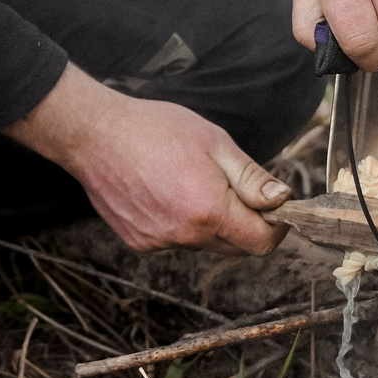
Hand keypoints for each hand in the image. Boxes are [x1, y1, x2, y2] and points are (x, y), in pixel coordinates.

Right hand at [7, 65, 288, 255]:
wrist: (94, 134)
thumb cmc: (155, 129)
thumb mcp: (214, 142)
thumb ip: (252, 178)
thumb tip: (283, 200)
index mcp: (210, 211)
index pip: (261, 242)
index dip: (276, 226)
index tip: (276, 208)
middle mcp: (185, 236)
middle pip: (235, 248)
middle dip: (246, 225)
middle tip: (236, 189)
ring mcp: (159, 242)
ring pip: (204, 244)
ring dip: (211, 224)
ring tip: (191, 183)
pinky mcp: (139, 242)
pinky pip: (175, 241)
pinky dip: (182, 224)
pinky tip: (166, 192)